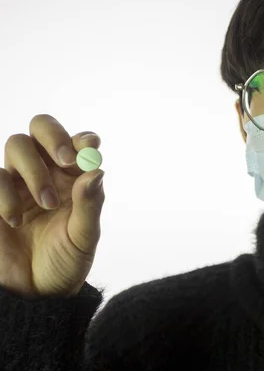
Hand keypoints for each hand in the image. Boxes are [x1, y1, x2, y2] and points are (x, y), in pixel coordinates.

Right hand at [0, 114, 104, 297]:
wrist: (34, 294)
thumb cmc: (66, 262)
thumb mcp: (84, 238)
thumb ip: (89, 204)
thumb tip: (97, 170)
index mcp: (75, 178)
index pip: (79, 143)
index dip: (83, 139)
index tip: (89, 148)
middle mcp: (47, 172)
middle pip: (42, 129)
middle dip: (53, 137)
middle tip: (66, 160)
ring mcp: (17, 182)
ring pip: (18, 145)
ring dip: (35, 171)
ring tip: (47, 204)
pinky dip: (5, 192)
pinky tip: (16, 219)